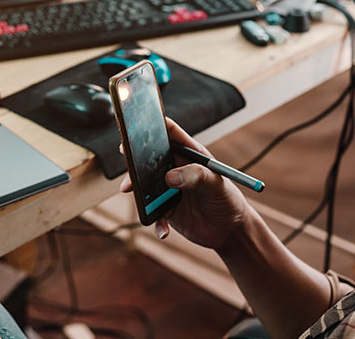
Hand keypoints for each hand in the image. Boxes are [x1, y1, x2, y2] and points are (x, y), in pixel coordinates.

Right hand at [120, 118, 248, 250]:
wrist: (230, 230)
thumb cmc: (228, 200)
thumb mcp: (218, 185)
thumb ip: (198, 176)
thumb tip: (170, 177)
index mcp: (190, 155)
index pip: (170, 134)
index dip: (154, 125)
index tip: (138, 124)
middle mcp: (176, 169)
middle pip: (150, 157)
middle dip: (135, 155)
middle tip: (125, 154)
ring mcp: (168, 189)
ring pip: (144, 184)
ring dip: (135, 186)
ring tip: (128, 189)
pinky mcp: (165, 209)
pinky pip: (153, 213)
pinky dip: (154, 221)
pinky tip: (163, 231)